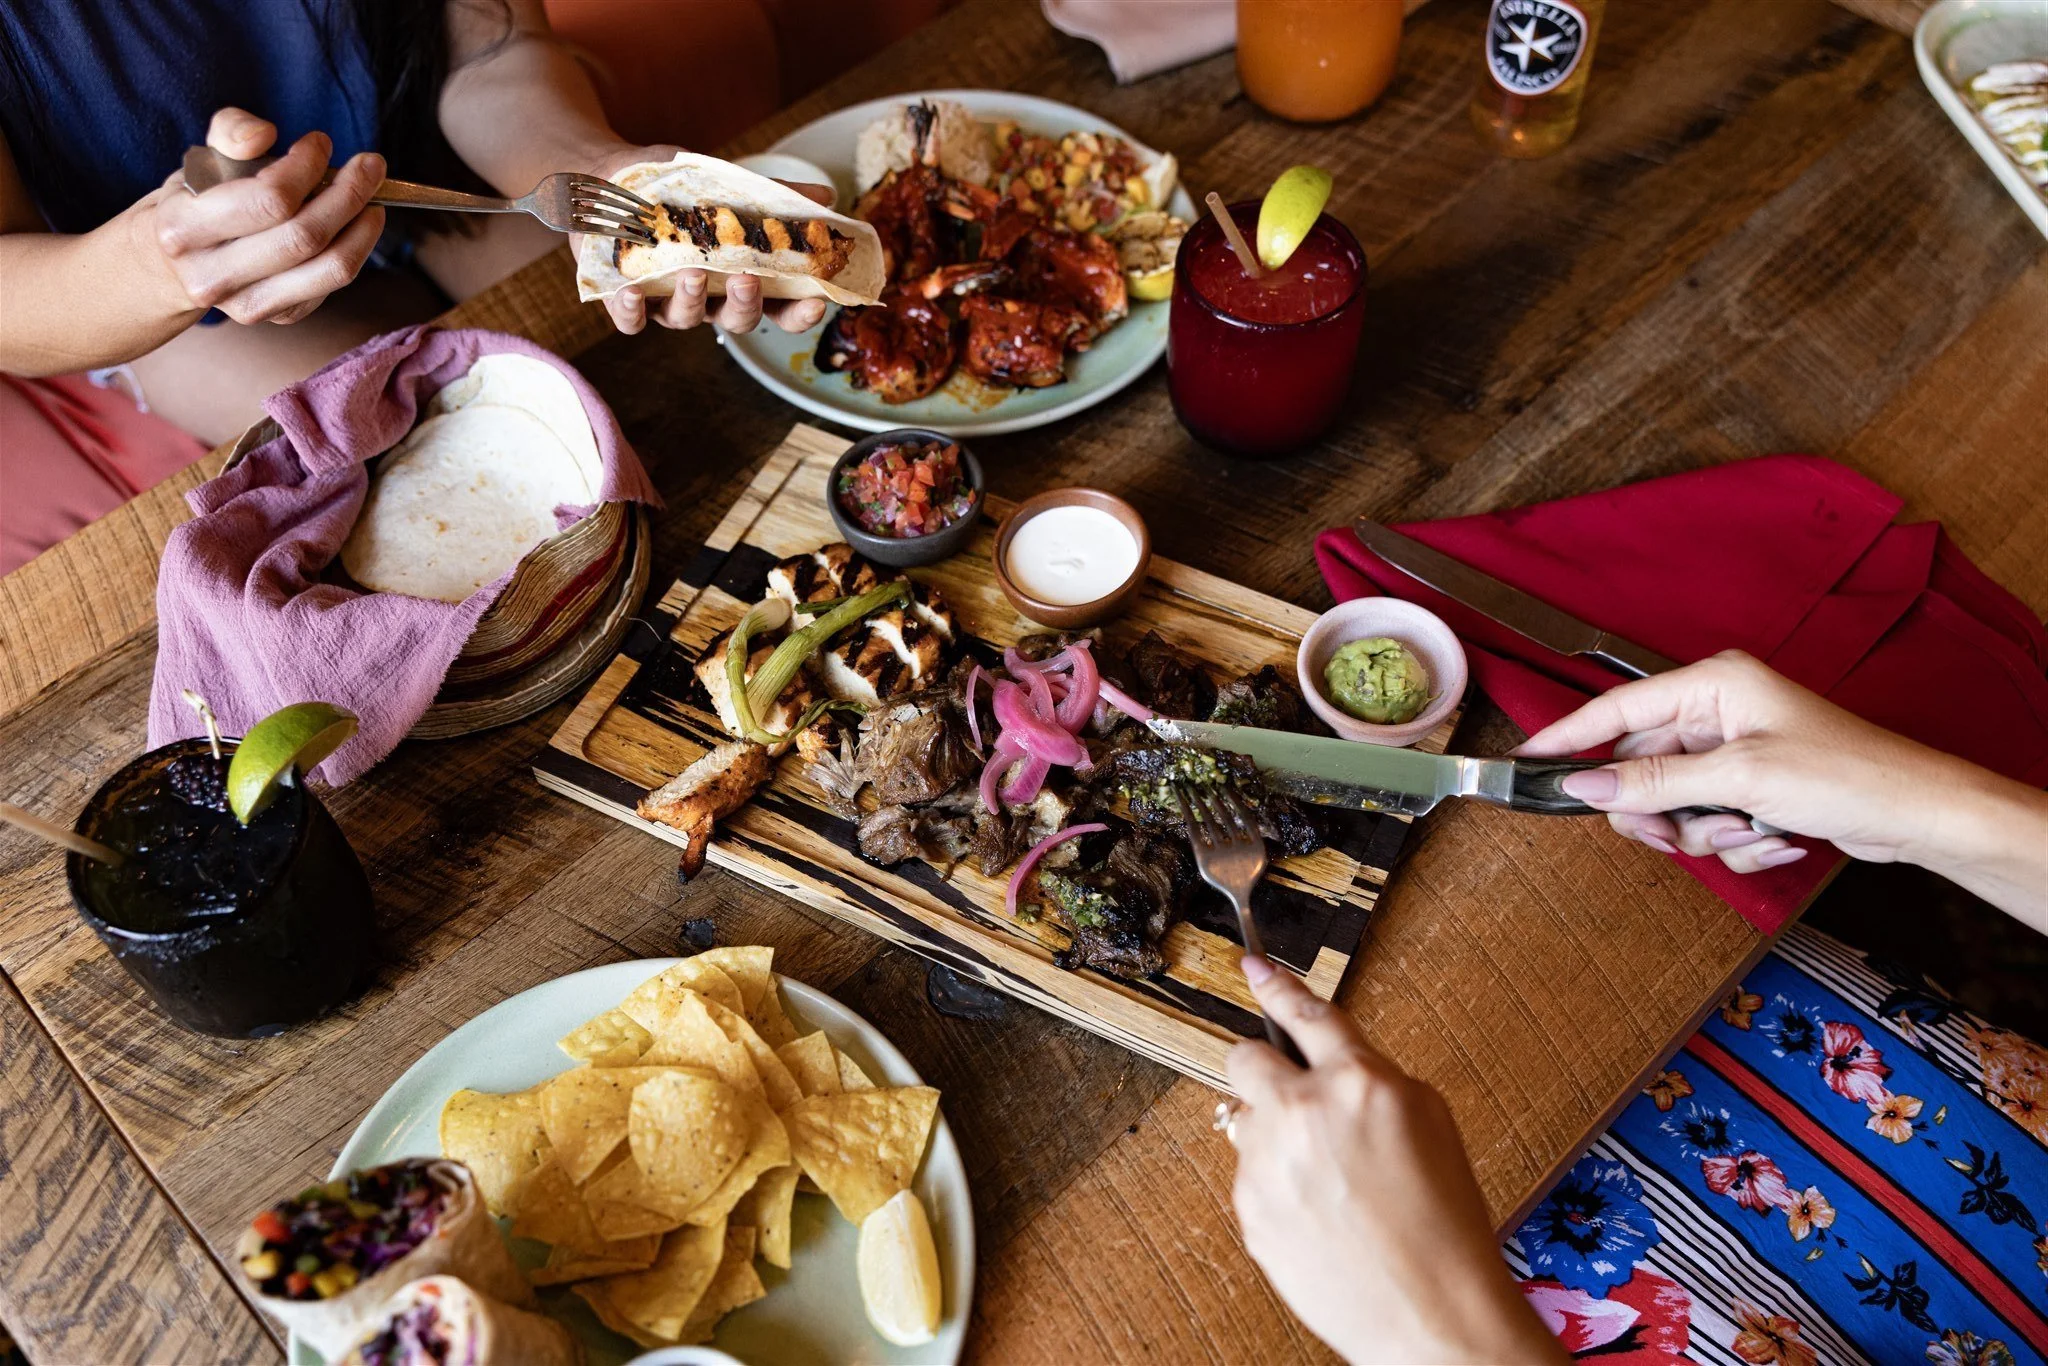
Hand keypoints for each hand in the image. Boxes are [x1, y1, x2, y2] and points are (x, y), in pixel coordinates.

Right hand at [147, 108, 384, 324]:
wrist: (174, 264)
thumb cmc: (200, 199)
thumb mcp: (203, 157)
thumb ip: (230, 132)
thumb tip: (263, 134)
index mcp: (183, 227)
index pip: (269, 200)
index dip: (306, 167)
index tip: (321, 142)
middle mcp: (211, 276)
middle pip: (305, 236)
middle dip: (348, 195)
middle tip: (370, 165)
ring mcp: (245, 304)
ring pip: (329, 268)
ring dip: (363, 228)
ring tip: (375, 198)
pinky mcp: (276, 316)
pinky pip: (331, 284)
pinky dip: (353, 250)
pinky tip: (354, 225)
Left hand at [582, 144, 830, 336]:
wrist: (611, 176)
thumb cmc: (675, 188)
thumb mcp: (728, 185)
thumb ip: (774, 196)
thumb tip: (826, 196)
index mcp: (740, 276)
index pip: (779, 307)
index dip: (798, 312)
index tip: (816, 300)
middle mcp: (709, 297)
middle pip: (737, 320)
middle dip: (745, 305)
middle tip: (747, 280)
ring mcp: (667, 301)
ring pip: (687, 320)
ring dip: (693, 301)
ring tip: (693, 273)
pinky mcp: (625, 299)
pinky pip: (631, 321)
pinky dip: (631, 312)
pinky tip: (630, 294)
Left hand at [1227, 958, 1564, 1364]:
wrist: (1431, 1314)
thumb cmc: (1445, 1226)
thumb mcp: (1430, 1123)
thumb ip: (1372, 1080)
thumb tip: (1332, 1067)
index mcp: (1360, 1082)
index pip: (1306, 1013)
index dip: (1276, 985)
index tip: (1252, 965)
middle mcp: (1304, 1111)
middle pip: (1244, 1057)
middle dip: (1263, 1069)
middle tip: (1292, 1098)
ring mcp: (1268, 1161)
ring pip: (1245, 1121)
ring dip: (1274, 1136)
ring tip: (1327, 1182)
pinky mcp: (1249, 1206)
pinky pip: (1249, 1176)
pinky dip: (1275, 1187)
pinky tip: (1318, 1217)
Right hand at [1518, 649, 1983, 872]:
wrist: (1918, 813)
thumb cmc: (1848, 773)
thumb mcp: (1739, 778)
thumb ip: (1653, 783)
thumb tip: (1583, 786)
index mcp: (1713, 685)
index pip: (1616, 710)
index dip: (1568, 739)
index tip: (1524, 760)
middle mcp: (1718, 712)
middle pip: (1642, 768)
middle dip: (1662, 812)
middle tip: (1673, 836)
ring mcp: (1734, 751)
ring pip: (1674, 804)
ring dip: (1708, 833)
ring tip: (1754, 831)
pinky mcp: (1750, 786)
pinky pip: (1709, 821)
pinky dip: (1737, 840)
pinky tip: (1778, 837)